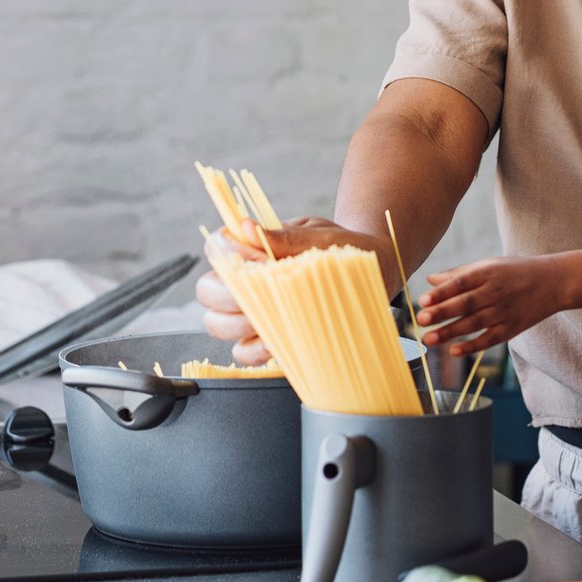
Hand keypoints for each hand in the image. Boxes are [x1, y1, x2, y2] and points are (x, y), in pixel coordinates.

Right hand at [196, 216, 390, 365]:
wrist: (374, 269)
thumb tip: (248, 228)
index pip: (215, 249)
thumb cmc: (344, 248)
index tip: (260, 262)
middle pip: (208, 291)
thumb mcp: (320, 237)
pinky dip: (254, 352)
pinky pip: (242, 352)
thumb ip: (285, 237)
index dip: (229, 258)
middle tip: (261, 298)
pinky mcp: (265, 337)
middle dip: (229, 298)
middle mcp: (244, 280)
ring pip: (217, 324)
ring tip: (272, 320)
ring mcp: (251, 311)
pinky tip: (276, 343)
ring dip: (240, 326)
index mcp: (250, 247)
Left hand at [414, 256, 569, 356]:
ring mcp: (504, 311)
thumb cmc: (515, 271)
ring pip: (474, 324)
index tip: (423, 300)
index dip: (442, 292)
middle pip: (466, 304)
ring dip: (450, 332)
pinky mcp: (512, 328)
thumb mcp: (490, 265)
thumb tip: (430, 280)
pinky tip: (454, 351)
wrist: (554, 282)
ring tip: (429, 339)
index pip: (461, 283)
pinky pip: (490, 339)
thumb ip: (460, 274)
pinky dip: (472, 346)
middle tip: (421, 319)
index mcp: (488, 273)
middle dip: (442, 312)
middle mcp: (496, 292)